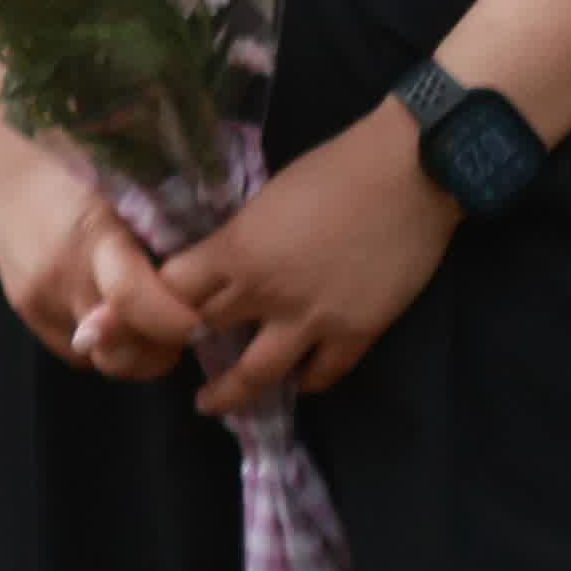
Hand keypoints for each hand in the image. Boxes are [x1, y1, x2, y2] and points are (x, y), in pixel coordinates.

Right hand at [0, 155, 190, 375]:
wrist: (15, 177)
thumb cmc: (88, 177)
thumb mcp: (132, 197)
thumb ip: (159, 242)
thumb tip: (203, 283)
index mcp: (95, 238)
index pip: (132, 298)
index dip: (173, 322)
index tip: (201, 325)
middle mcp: (61, 278)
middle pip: (115, 349)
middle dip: (158, 353)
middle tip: (184, 334)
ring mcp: (38, 302)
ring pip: (96, 360)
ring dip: (132, 355)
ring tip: (154, 330)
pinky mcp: (25, 314)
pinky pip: (73, 353)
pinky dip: (103, 348)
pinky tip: (120, 324)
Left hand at [162, 106, 461, 416]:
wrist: (415, 171)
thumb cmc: (339, 167)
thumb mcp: (268, 197)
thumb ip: (241, 238)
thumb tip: (225, 264)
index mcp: (237, 250)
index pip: (169, 293)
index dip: (156, 305)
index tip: (155, 311)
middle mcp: (264, 292)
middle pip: (204, 333)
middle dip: (187, 342)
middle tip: (181, 352)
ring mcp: (312, 318)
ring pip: (254, 376)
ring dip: (229, 394)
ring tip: (215, 403)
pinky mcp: (357, 331)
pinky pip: (322, 375)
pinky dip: (306, 380)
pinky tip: (300, 378)